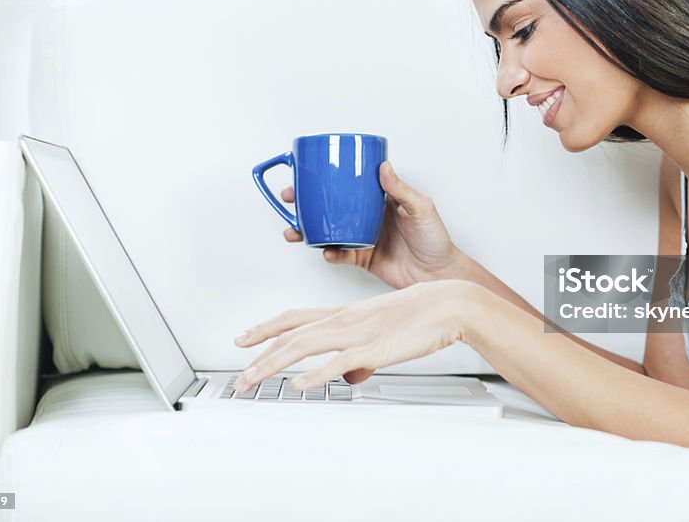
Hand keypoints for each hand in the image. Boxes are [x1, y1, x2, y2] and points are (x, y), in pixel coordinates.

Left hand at [231, 280, 481, 391]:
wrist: (448, 305)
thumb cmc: (420, 316)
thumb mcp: (381, 335)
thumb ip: (359, 356)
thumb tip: (347, 377)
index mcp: (344, 313)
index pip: (294, 318)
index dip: (266, 328)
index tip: (243, 339)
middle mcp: (344, 320)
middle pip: (291, 335)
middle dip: (260, 356)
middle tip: (239, 377)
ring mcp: (357, 334)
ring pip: (304, 347)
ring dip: (273, 365)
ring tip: (253, 380)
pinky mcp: (374, 349)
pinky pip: (339, 362)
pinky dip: (316, 373)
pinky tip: (301, 384)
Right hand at [279, 161, 465, 289]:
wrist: (439, 274)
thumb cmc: (436, 239)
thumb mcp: (422, 209)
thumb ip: (401, 190)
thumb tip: (383, 167)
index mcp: (380, 199)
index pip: (348, 183)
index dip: (327, 178)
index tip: (306, 174)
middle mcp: (367, 216)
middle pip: (330, 206)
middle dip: (305, 203)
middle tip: (290, 199)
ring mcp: (362, 237)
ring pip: (327, 231)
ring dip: (308, 230)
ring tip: (295, 231)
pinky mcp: (362, 257)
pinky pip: (339, 254)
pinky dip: (329, 253)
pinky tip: (326, 251)